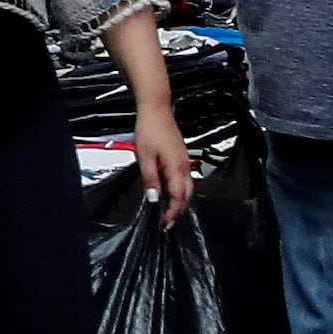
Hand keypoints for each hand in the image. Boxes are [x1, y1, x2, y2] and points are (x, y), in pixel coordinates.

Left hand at [129, 102, 194, 223]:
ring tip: (169, 211)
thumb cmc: (149, 130)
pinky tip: (170, 192)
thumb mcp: (145, 156)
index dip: (172, 212)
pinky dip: (180, 191)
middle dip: (179, 210)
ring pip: (188, 188)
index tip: (165, 223)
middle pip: (187, 195)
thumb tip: (154, 198)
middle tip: (167, 221)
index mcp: (176, 168)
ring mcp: (185, 162)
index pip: (178, 197)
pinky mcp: (182, 157)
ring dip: (180, 201)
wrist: (157, 110)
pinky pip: (185, 179)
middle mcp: (184, 167)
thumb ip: (150, 179)